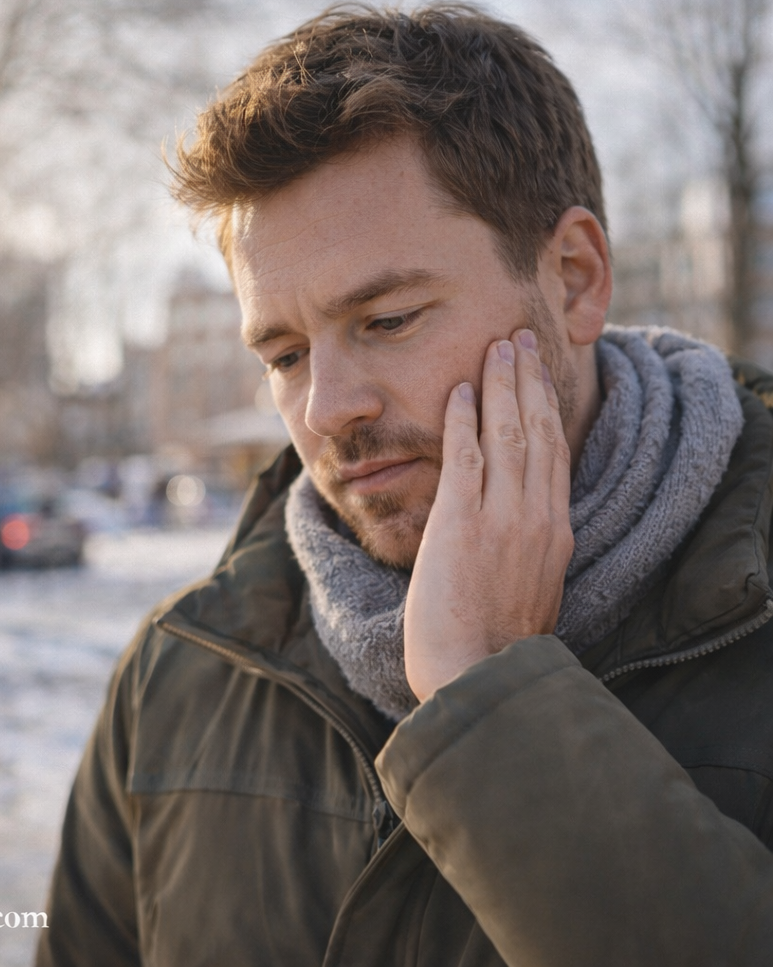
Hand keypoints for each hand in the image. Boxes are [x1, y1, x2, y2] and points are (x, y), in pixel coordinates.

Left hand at [403, 328, 573, 701]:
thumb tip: (528, 531)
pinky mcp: (462, 525)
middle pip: (538, 432)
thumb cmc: (496, 644)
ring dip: (501, 386)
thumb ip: (533, 552)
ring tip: (498, 347)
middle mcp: (536, 517)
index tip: (540, 376)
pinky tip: (460, 391)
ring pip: (509, 435)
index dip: (548, 408)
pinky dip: (465, 420)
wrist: (478, 675)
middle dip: (528, 381)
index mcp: (555, 533)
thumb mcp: (533, 591)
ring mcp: (502, 518)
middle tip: (521, 340)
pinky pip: (467, 459)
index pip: (555, 454)